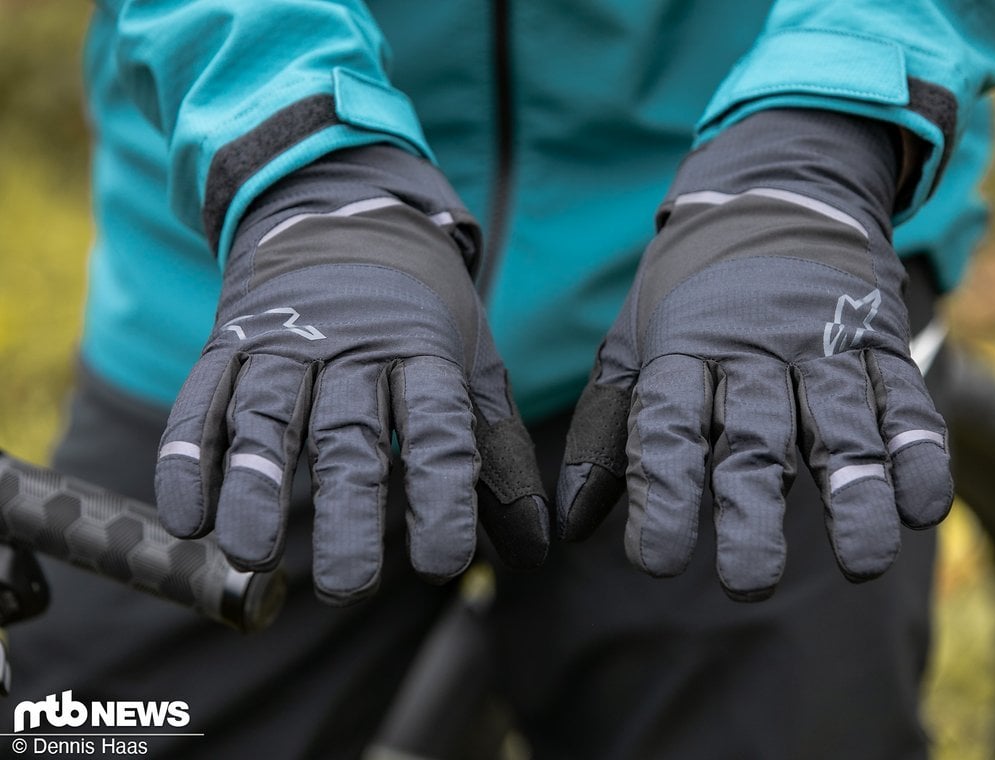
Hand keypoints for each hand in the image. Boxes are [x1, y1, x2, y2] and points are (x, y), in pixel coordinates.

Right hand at [155, 146, 548, 603]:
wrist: (347, 211)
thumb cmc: (422, 311)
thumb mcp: (472, 366)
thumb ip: (498, 456)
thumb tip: (533, 551)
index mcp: (424, 352)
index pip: (438, 429)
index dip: (441, 496)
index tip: (441, 564)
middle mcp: (353, 346)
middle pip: (349, 433)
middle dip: (349, 510)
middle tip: (348, 587)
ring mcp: (285, 340)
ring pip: (267, 419)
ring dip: (256, 487)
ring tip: (254, 553)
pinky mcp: (230, 340)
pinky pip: (201, 400)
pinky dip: (188, 457)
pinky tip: (188, 518)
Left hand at [557, 110, 951, 599]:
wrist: (772, 193)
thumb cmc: (690, 292)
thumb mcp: (633, 344)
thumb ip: (606, 433)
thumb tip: (574, 524)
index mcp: (682, 351)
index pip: (665, 427)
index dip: (661, 492)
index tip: (656, 561)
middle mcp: (752, 350)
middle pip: (753, 438)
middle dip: (750, 512)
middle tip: (747, 582)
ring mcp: (823, 344)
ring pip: (841, 425)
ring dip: (855, 494)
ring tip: (862, 562)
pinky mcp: (878, 342)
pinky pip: (904, 400)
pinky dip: (919, 452)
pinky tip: (921, 506)